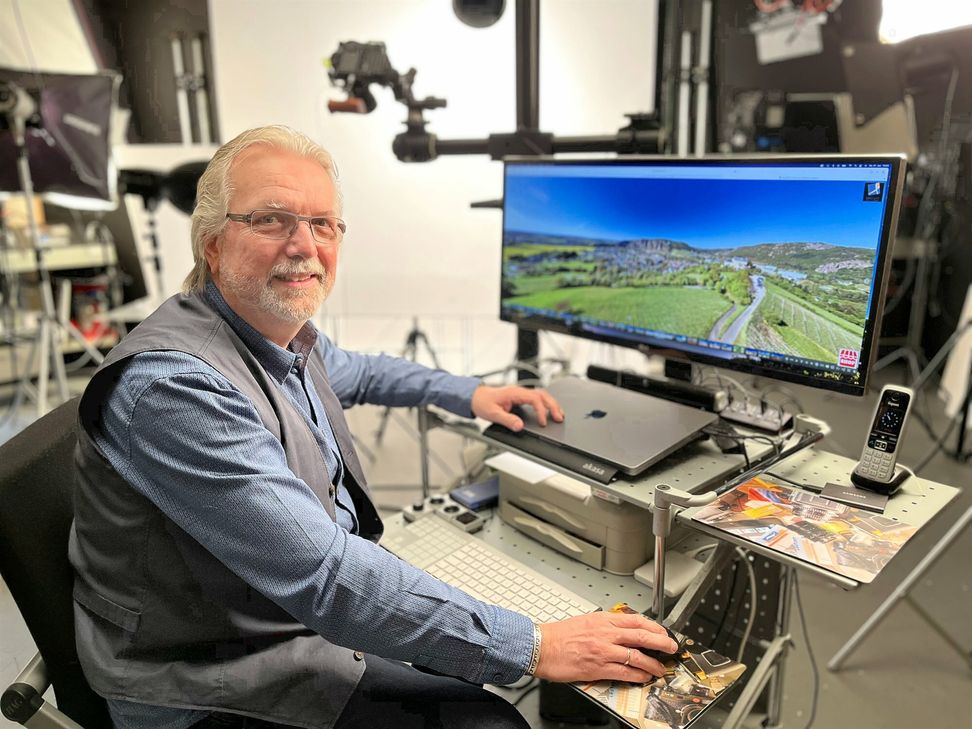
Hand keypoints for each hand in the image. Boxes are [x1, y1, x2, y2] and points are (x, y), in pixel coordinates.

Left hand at [470, 385, 563, 431]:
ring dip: (551, 404)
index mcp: (514, 392)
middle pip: (542, 394)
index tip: (543, 422)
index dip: (541, 411)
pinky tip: (549, 411)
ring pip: (541, 395)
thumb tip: (520, 426)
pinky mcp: (520, 397)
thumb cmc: (482, 403)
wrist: (475, 397)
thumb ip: (507, 420)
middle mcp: (519, 391)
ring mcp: (520, 393)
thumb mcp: (493, 414)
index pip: (534, 399)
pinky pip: (537, 398)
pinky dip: (545, 404)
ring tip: (559, 415)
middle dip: (553, 406)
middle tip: (559, 418)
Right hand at [534, 611, 677, 683]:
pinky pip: (625, 672)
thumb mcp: (585, 621)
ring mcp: (603, 650)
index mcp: (603, 619)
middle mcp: (606, 633)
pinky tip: (644, 677)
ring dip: (653, 663)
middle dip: (661, 642)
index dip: (653, 627)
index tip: (662, 632)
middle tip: (671, 648)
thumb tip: (620, 630)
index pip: (635, 620)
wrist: (541, 646)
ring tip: (660, 668)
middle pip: (642, 635)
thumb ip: (604, 624)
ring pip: (637, 655)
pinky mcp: (598, 667)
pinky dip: (638, 675)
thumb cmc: (559, 635)